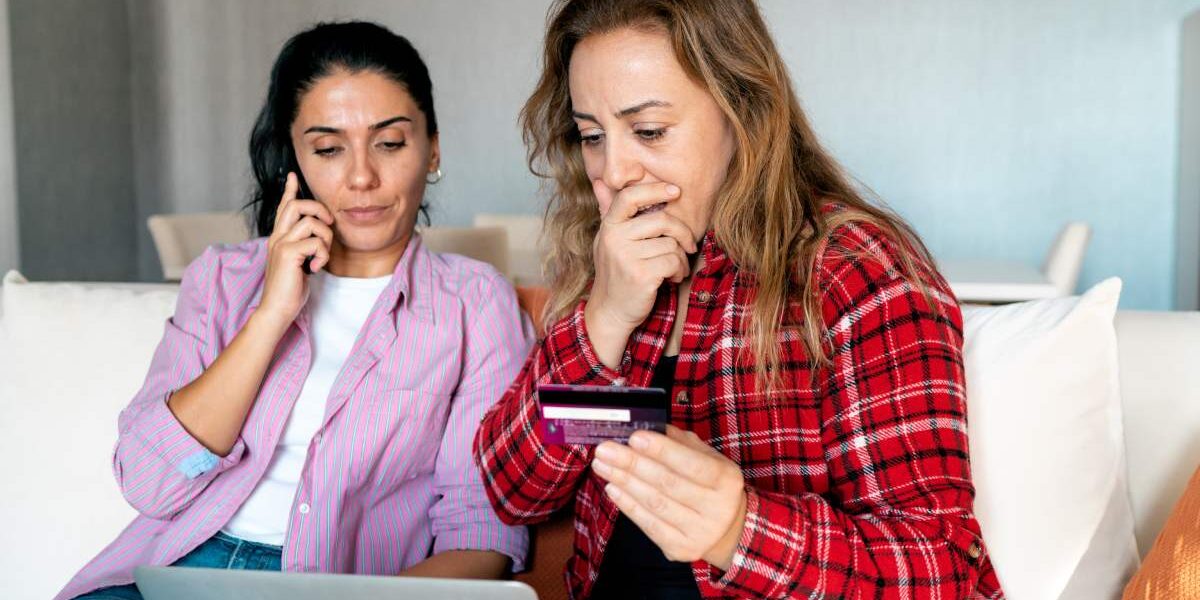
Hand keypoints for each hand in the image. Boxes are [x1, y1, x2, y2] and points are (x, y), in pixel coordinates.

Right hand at [257, 172, 333, 325]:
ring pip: (310, 222)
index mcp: (279, 238)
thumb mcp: (298, 263)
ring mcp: (280, 244)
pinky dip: (323, 254)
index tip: (292, 175)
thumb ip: (303, 248)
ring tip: (322, 256)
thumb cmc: (290, 289)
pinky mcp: (287, 254)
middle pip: (297, 206)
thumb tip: (318, 238)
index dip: (289, 190)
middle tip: (329, 224)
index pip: (284, 208)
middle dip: (319, 209)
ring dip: (325, 238)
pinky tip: (316, 268)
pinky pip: (315, 242)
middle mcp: (277, 237)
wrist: (277, 309)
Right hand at [585, 180, 696, 365]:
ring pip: (671, 244)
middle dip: (682, 232)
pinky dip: (679, 271)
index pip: (630, 196)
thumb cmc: (616, 273)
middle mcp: (614, 239)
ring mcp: (626, 257)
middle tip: (688, 244)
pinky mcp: (640, 275)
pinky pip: (673, 261)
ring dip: (681, 259)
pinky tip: (672, 278)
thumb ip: (607, 211)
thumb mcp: (609, 241)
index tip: (675, 191)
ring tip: (673, 269)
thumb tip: (599, 181)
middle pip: (662, 220)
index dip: (655, 189)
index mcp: (608, 226)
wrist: (610, 312)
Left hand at [591, 425, 746, 570]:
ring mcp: (698, 532)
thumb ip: (679, 442)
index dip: (662, 450)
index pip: (691, 463)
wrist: (726, 529)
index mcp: (725, 479)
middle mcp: (716, 508)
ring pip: (654, 503)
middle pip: (667, 483)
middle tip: (605, 450)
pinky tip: (612, 488)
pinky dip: (628, 505)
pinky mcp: (680, 549)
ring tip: (602, 466)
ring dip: (624, 482)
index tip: (634, 437)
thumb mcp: (707, 458)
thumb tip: (645, 428)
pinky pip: (648, 525)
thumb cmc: (710, 484)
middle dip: (632, 464)